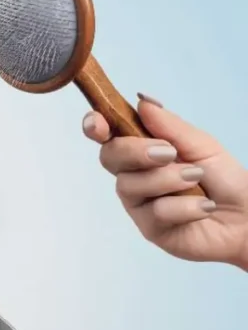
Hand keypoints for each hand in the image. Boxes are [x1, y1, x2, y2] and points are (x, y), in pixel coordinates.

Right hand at [84, 94, 247, 269]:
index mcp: (143, 151)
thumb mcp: (201, 145)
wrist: (246, 216)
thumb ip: (169, 126)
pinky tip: (204, 207)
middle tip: (169, 152)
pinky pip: (155, 212)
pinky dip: (185, 207)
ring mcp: (139, 203)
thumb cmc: (224, 179)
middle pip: (110, 157)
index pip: (109, 137)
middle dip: (136, 151)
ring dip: (168, 179)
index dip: (96, 127)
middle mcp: (135, 176)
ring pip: (131, 185)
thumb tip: (142, 101)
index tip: (97, 123)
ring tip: (196, 179)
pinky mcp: (150, 228)